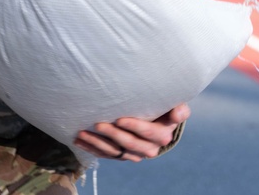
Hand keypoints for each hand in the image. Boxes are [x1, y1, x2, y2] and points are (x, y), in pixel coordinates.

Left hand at [73, 103, 190, 161]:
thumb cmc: (163, 105)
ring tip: (83, 133)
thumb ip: (178, 107)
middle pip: (131, 144)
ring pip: (116, 152)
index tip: (120, 119)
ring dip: (98, 143)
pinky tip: (80, 140)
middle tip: (98, 123)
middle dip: (113, 134)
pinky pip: (107, 155)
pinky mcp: (123, 155)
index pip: (150, 133)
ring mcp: (135, 153)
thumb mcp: (173, 103)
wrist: (157, 119)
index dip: (135, 127)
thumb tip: (179, 113)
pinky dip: (92, 148)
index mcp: (163, 134)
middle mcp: (150, 147)